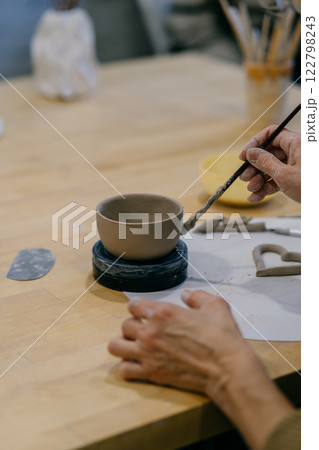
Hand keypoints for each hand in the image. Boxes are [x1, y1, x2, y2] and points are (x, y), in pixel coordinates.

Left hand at [109, 290, 246, 395]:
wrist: (226, 368)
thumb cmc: (221, 338)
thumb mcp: (216, 306)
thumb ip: (198, 297)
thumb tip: (187, 295)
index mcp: (163, 312)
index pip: (134, 305)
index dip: (139, 308)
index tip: (144, 312)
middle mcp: (151, 332)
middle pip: (124, 325)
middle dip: (133, 326)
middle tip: (144, 330)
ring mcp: (148, 353)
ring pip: (116, 346)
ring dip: (124, 344)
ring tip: (135, 346)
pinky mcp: (151, 373)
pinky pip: (124, 370)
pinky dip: (128, 367)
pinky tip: (139, 364)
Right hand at [239, 126, 300, 202]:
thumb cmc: (312, 187)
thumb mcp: (284, 175)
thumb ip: (265, 163)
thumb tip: (251, 153)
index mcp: (297, 143)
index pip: (272, 134)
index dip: (256, 143)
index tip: (244, 156)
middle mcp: (298, 151)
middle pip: (270, 153)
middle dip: (255, 167)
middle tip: (245, 177)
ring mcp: (298, 165)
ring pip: (273, 168)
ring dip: (259, 180)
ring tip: (251, 190)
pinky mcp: (297, 178)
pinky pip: (278, 179)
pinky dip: (267, 188)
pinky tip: (256, 197)